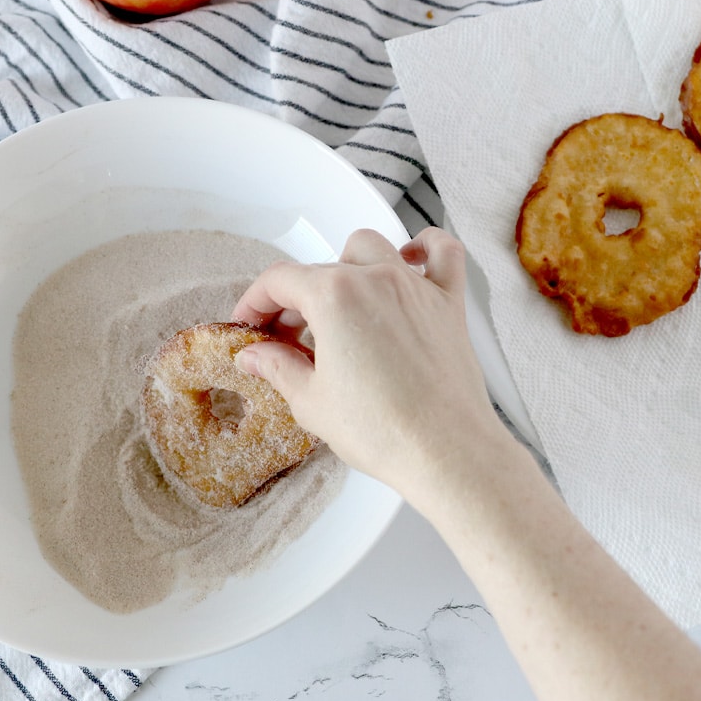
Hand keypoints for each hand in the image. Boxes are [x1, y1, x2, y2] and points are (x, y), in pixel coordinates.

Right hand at [230, 227, 508, 500]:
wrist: (444, 451)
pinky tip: (408, 261)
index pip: (280, 280)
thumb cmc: (383, 430)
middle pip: (322, 268)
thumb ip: (278, 367)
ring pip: (372, 249)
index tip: (251, 324)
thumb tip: (255, 355)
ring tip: (338, 305)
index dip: (256, 301)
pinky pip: (443, 253)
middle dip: (296, 300)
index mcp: (334, 296)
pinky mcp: (448, 304)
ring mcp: (416, 287)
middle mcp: (377, 279)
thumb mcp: (311, 401)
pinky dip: (424, 248)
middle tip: (287, 339)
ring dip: (347, 267)